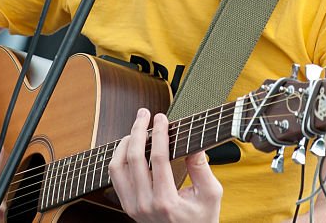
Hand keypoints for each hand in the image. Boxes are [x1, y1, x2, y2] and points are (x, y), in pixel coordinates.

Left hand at [109, 108, 221, 222]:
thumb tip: (193, 143)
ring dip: (124, 143)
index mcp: (166, 201)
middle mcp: (144, 204)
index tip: (161, 117)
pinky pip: (115, 178)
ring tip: (135, 130)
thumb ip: (202, 168)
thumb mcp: (210, 195)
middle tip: (144, 113)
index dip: (158, 133)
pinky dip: (119, 158)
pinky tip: (129, 147)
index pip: (157, 158)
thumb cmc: (201, 220)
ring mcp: (133, 206)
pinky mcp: (128, 206)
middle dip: (138, 130)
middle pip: (133, 158)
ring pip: (117, 167)